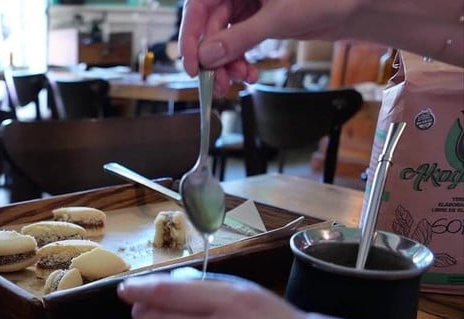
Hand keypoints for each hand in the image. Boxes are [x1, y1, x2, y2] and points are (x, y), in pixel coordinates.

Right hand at [179, 0, 352, 93]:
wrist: (355, 4)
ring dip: (227, 64)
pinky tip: (248, 74)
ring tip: (239, 80)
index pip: (198, 6)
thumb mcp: (278, 18)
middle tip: (219, 82)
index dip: (191, 36)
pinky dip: (240, 61)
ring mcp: (247, 5)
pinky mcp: (256, 20)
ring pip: (222, 39)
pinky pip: (237, 44)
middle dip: (214, 58)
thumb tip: (208, 56)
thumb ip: (239, 38)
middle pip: (210, 27)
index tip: (194, 64)